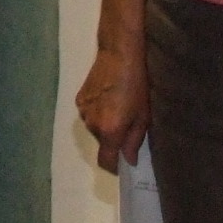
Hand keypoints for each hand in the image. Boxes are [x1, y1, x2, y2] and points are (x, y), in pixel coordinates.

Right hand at [75, 43, 149, 172]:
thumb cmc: (137, 84)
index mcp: (109, 130)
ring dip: (105, 125)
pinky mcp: (79, 99)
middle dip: (113, 140)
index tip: (124, 166)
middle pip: (102, 143)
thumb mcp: (143, 115)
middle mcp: (92, 124)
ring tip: (119, 108)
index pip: (105, 161)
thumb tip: (128, 159)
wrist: (119, 54)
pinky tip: (109, 97)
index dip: (114, 168)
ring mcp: (83, 111)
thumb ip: (134, 141)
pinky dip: (98, 113)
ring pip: (95, 128)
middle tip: (128, 126)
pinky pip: (89, 114)